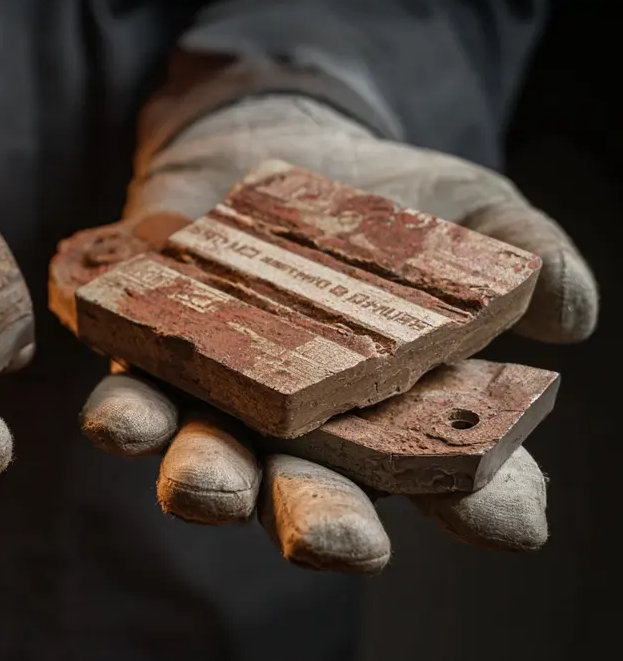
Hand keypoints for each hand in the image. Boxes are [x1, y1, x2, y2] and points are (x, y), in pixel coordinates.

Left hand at [83, 95, 597, 571]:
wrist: (268, 149)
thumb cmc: (380, 202)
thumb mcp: (465, 212)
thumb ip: (520, 255)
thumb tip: (569, 310)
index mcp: (392, 418)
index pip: (446, 476)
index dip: (480, 503)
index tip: (506, 519)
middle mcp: (303, 432)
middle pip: (313, 497)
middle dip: (321, 522)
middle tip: (336, 540)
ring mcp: (221, 404)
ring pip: (211, 465)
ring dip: (209, 484)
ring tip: (213, 489)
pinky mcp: (148, 365)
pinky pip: (128, 407)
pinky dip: (122, 422)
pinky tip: (119, 426)